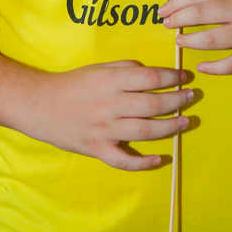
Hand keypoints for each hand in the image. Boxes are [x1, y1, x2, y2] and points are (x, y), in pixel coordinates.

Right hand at [25, 61, 192, 169]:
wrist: (39, 104)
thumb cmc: (72, 83)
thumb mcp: (98, 68)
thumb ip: (126, 68)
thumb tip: (153, 74)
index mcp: (111, 81)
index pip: (151, 78)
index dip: (173, 78)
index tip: (186, 78)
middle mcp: (111, 105)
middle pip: (154, 105)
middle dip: (178, 101)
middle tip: (192, 98)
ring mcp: (104, 129)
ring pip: (146, 131)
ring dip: (170, 128)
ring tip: (185, 122)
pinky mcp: (97, 149)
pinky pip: (123, 161)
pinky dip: (143, 163)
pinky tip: (159, 159)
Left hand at [159, 0, 231, 74]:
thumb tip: (181, 4)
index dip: (177, 2)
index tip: (163, 10)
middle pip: (201, 14)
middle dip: (178, 20)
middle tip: (167, 25)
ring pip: (212, 39)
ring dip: (190, 41)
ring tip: (179, 42)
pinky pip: (231, 64)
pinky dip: (213, 67)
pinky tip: (201, 66)